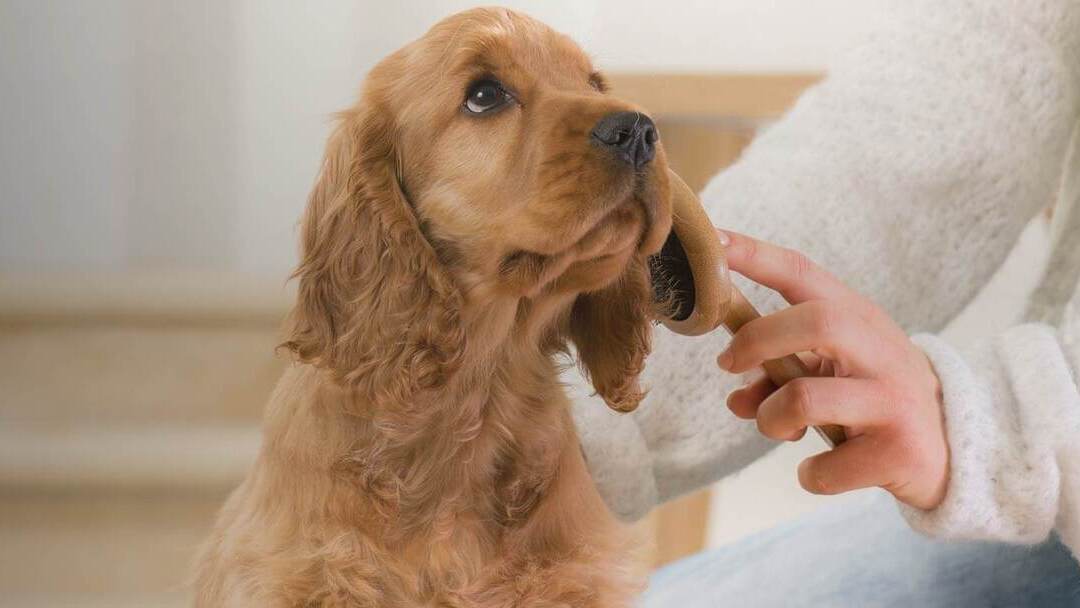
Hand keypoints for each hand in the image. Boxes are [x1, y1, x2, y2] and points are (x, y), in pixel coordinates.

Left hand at [716, 231, 949, 509]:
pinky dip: (811, 473)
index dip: (755, 256)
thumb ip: (779, 377)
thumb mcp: (831, 375)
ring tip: (780, 428)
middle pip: (816, 322)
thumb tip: (736, 399)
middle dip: (758, 341)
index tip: (715, 243)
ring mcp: (893, 398)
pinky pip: (827, 466)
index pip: (802, 273)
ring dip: (772, 419)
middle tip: (728, 364)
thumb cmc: (874, 400)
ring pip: (806, 399)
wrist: (953, 452)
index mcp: (858, 318)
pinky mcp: (899, 450)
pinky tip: (822, 469)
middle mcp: (880, 350)